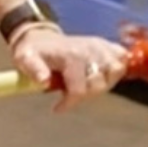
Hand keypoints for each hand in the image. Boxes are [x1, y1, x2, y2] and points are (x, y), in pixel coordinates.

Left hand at [12, 26, 129, 104]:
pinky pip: (122, 57)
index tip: (57, 108)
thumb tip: (43, 81)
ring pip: (116, 70)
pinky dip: (116, 67)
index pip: (79, 88)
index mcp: (71, 56)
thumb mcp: (25, 59)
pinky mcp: (106, 44)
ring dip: (103, 83)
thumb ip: (34, 70)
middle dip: (86, 95)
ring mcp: (100, 46)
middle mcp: (89, 50)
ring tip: (86, 85)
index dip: (69, 103)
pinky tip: (102, 74)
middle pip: (100, 83)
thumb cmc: (34, 51)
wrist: (42, 38)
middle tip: (70, 94)